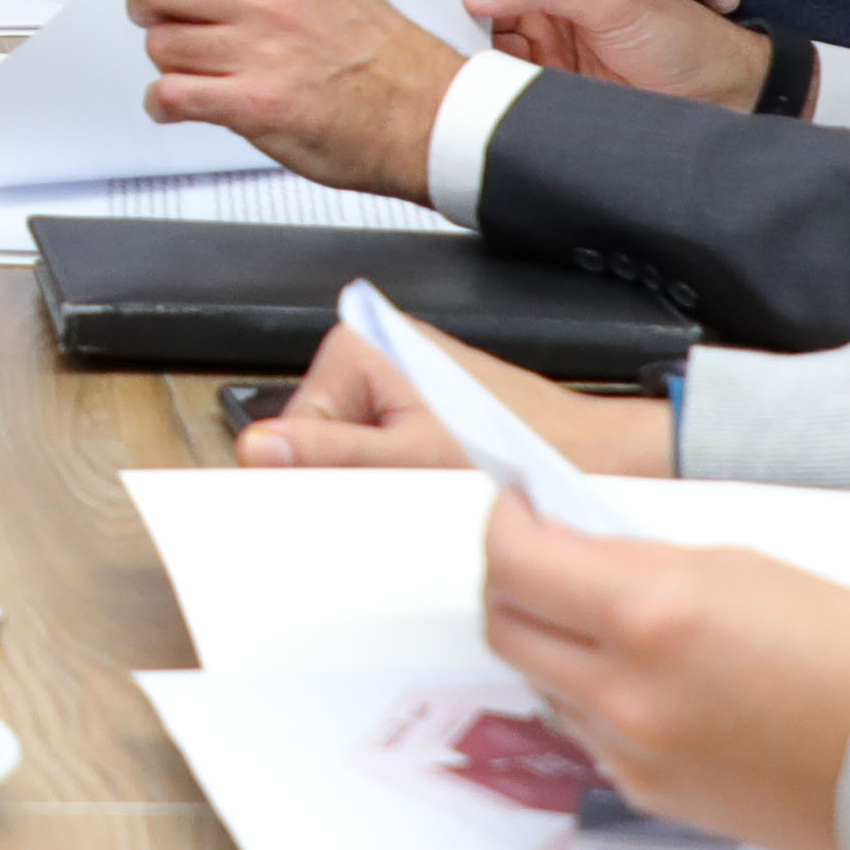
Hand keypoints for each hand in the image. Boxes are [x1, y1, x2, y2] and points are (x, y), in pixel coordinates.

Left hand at [125, 0, 451, 199]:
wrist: (427, 114)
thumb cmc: (388, 55)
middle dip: (146, 4)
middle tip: (159, 16)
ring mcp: (257, 53)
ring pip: (160, 44)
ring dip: (166, 60)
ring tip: (192, 68)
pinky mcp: (252, 105)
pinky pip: (170, 95)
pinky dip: (164, 103)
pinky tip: (182, 103)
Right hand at [242, 309, 675, 479]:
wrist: (592, 456)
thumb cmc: (517, 447)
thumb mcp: (408, 459)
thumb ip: (330, 453)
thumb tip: (257, 449)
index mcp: (356, 347)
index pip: (290, 431)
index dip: (313, 477)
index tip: (343, 502)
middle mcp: (372, 354)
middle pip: (318, 441)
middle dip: (348, 478)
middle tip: (395, 496)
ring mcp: (397, 382)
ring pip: (350, 452)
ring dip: (377, 481)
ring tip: (423, 488)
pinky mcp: (421, 408)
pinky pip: (383, 452)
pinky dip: (400, 478)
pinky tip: (433, 487)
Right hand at [456, 0, 773, 111]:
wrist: (719, 99)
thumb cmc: (682, 39)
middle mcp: (541, 2)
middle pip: (471, 0)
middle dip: (447, 13)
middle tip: (430, 33)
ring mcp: (541, 45)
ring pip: (478, 42)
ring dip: (461, 52)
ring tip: (447, 63)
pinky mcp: (544, 86)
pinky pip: (498, 81)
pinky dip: (481, 84)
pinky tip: (471, 90)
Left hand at [475, 506, 849, 849]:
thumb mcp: (736, 568)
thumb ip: (640, 563)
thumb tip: (579, 557)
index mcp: (647, 613)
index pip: (515, 562)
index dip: (505, 524)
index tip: (518, 509)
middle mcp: (623, 689)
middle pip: (504, 628)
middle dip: (512, 582)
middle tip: (541, 556)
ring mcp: (628, 750)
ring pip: (542, 684)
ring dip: (555, 644)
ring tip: (604, 621)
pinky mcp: (646, 792)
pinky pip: (587, 734)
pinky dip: (597, 698)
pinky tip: (646, 680)